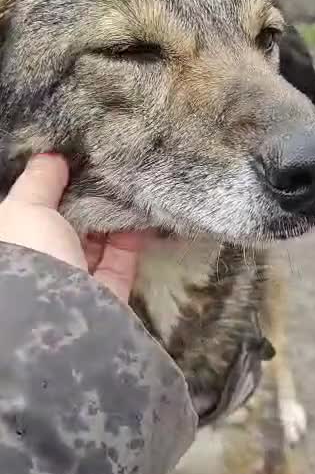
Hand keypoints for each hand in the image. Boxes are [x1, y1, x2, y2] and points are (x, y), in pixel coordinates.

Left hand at [0, 154, 144, 302]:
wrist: (59, 317)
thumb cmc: (30, 254)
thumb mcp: (25, 207)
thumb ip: (39, 179)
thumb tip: (51, 157)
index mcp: (14, 242)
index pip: (32, 210)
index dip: (50, 185)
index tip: (73, 159)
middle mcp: (41, 264)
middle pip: (67, 224)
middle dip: (86, 198)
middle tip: (108, 166)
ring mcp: (74, 282)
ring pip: (96, 242)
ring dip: (111, 215)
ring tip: (128, 183)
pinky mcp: (108, 295)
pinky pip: (121, 260)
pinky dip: (132, 237)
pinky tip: (141, 211)